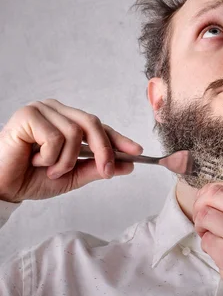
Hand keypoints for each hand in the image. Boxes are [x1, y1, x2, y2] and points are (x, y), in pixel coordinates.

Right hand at [0, 98, 142, 202]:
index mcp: (65, 120)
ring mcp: (41, 109)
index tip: (137, 152)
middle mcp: (55, 110)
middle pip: (92, 123)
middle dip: (103, 150)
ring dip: (66, 161)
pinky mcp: (28, 114)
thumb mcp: (71, 176)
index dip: (118, 138)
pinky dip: (49, 157)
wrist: (1, 186)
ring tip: (49, 170)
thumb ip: (96, 168)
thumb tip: (128, 165)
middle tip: (106, 171)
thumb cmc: (30, 178)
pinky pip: (55, 137)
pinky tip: (34, 161)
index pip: (98, 125)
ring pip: (74, 133)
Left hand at [193, 181, 222, 295]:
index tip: (210, 205)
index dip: (213, 194)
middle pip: (213, 194)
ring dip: (202, 226)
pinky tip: (222, 254)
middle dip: (201, 205)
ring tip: (214, 237)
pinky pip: (205, 240)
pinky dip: (208, 246)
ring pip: (204, 215)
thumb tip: (213, 192)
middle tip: (203, 218)